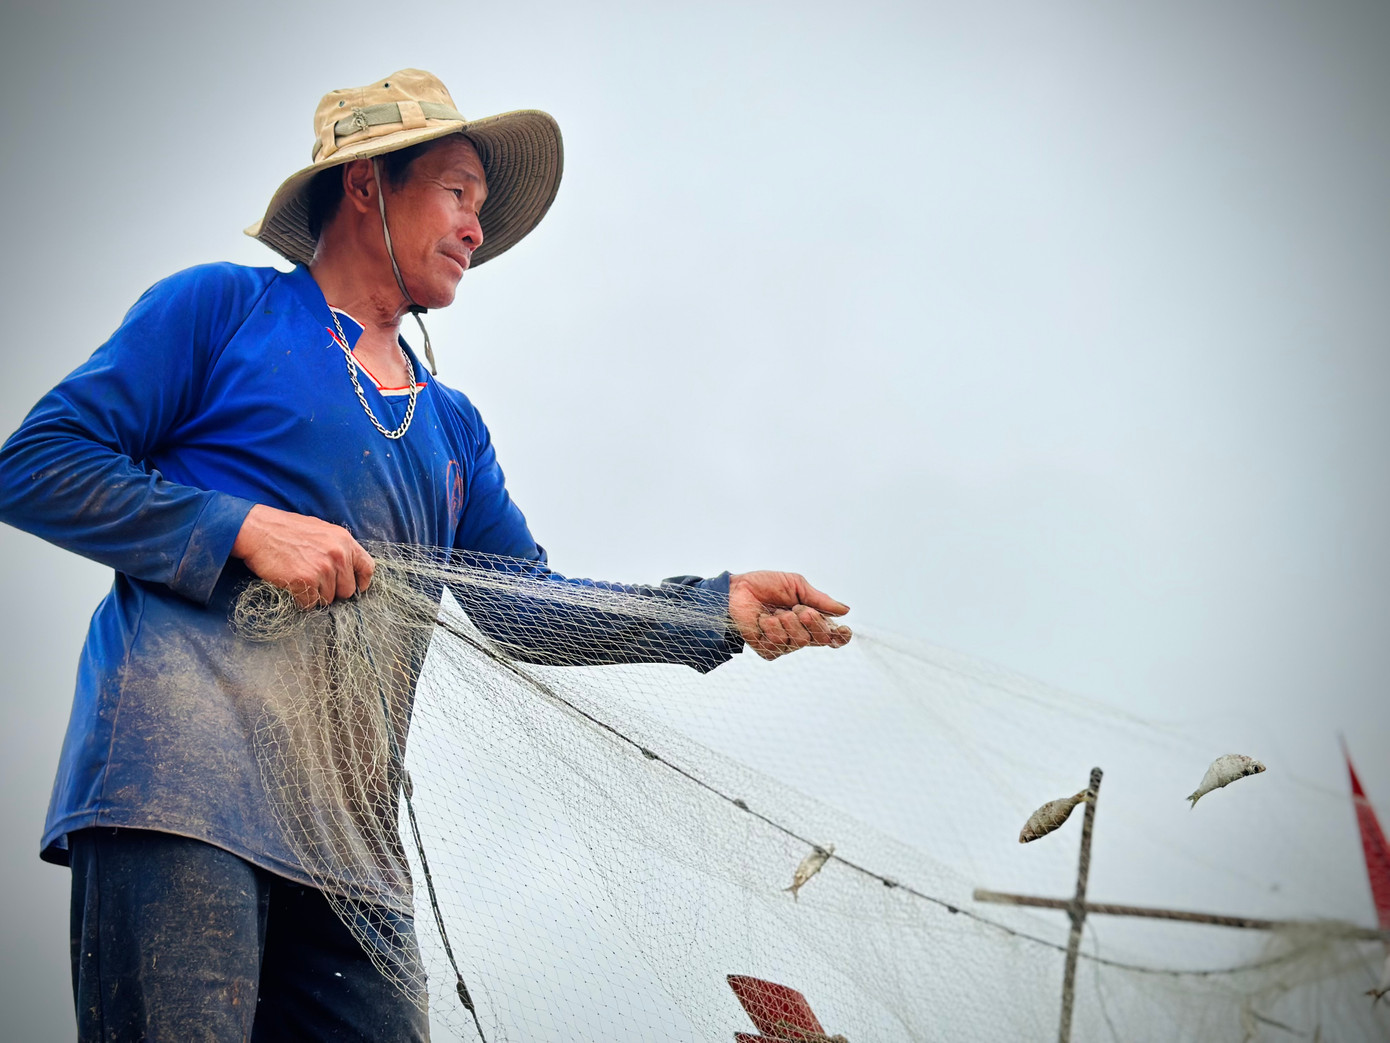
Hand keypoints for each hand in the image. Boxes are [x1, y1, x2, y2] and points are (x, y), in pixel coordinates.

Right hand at [231, 504, 373, 609]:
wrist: (258, 530)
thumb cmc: (287, 530)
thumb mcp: (321, 531)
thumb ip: (338, 548)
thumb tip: (348, 569)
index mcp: (344, 541)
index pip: (367, 568)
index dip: (361, 582)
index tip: (355, 588)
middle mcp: (337, 555)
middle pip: (347, 590)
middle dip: (333, 591)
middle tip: (316, 583)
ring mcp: (322, 568)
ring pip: (328, 599)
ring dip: (315, 595)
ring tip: (301, 580)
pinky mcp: (304, 580)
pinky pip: (309, 603)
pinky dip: (301, 600)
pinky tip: (292, 586)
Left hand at [728, 571, 851, 660]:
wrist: (737, 589)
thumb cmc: (765, 585)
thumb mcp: (796, 585)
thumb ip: (819, 599)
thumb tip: (844, 610)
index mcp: (810, 620)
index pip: (832, 636)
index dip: (841, 635)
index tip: (843, 629)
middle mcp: (800, 635)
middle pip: (821, 638)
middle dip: (812, 619)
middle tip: (797, 608)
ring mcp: (784, 645)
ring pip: (800, 641)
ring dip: (787, 620)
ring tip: (774, 611)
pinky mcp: (768, 650)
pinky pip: (778, 643)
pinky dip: (771, 626)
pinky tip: (762, 619)